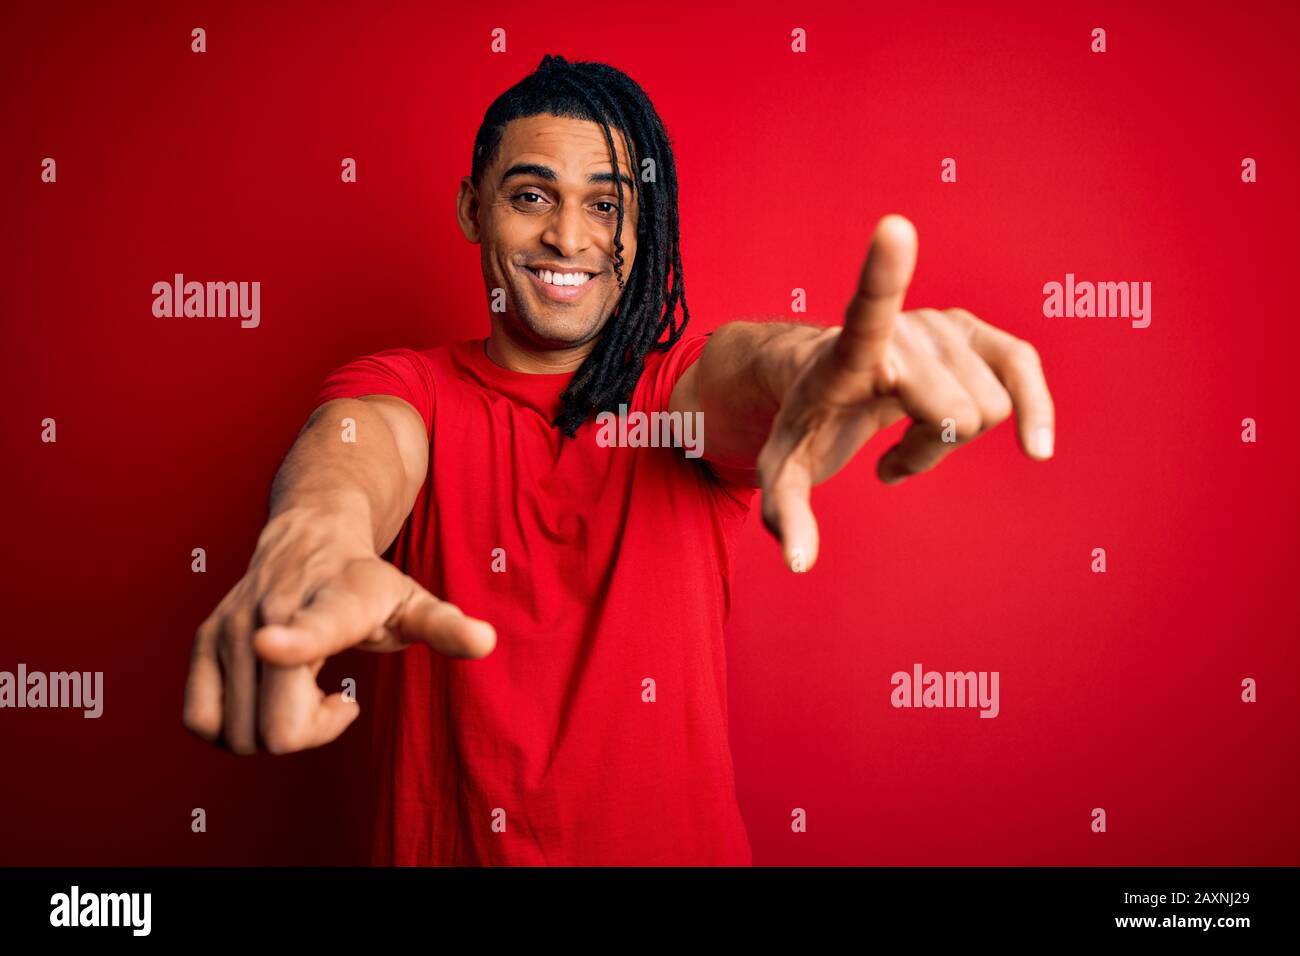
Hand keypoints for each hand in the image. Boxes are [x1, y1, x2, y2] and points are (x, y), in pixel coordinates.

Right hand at [182, 508, 495, 754]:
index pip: (315, 629)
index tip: (270, 645)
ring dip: (276, 729)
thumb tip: (487, 641)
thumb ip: (445, 626)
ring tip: (303, 687)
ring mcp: (232, 627)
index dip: (294, 642)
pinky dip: (237, 728)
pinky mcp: (203, 641)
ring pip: (240, 735)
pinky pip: (202, 723)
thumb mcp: (412, 602)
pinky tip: (268, 696)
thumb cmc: (367, 582)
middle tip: (336, 696)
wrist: (309, 534)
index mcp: (335, 605)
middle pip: (277, 728)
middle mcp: (273, 612)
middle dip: (310, 733)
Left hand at [755, 214, 1054, 571]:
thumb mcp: (782, 470)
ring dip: (951, 442)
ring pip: (986, 409)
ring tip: (909, 435)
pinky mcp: (973, 333)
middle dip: (930, 450)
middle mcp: (903, 328)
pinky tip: (1034, 449)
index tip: (895, 227)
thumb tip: (800, 564)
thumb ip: (785, 514)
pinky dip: (1035, 413)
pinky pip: (1025, 370)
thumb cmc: (805, 422)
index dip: (884, 275)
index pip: (867, 311)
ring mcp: (941, 326)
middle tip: (888, 457)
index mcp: (850, 351)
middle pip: (957, 414)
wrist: (827, 378)